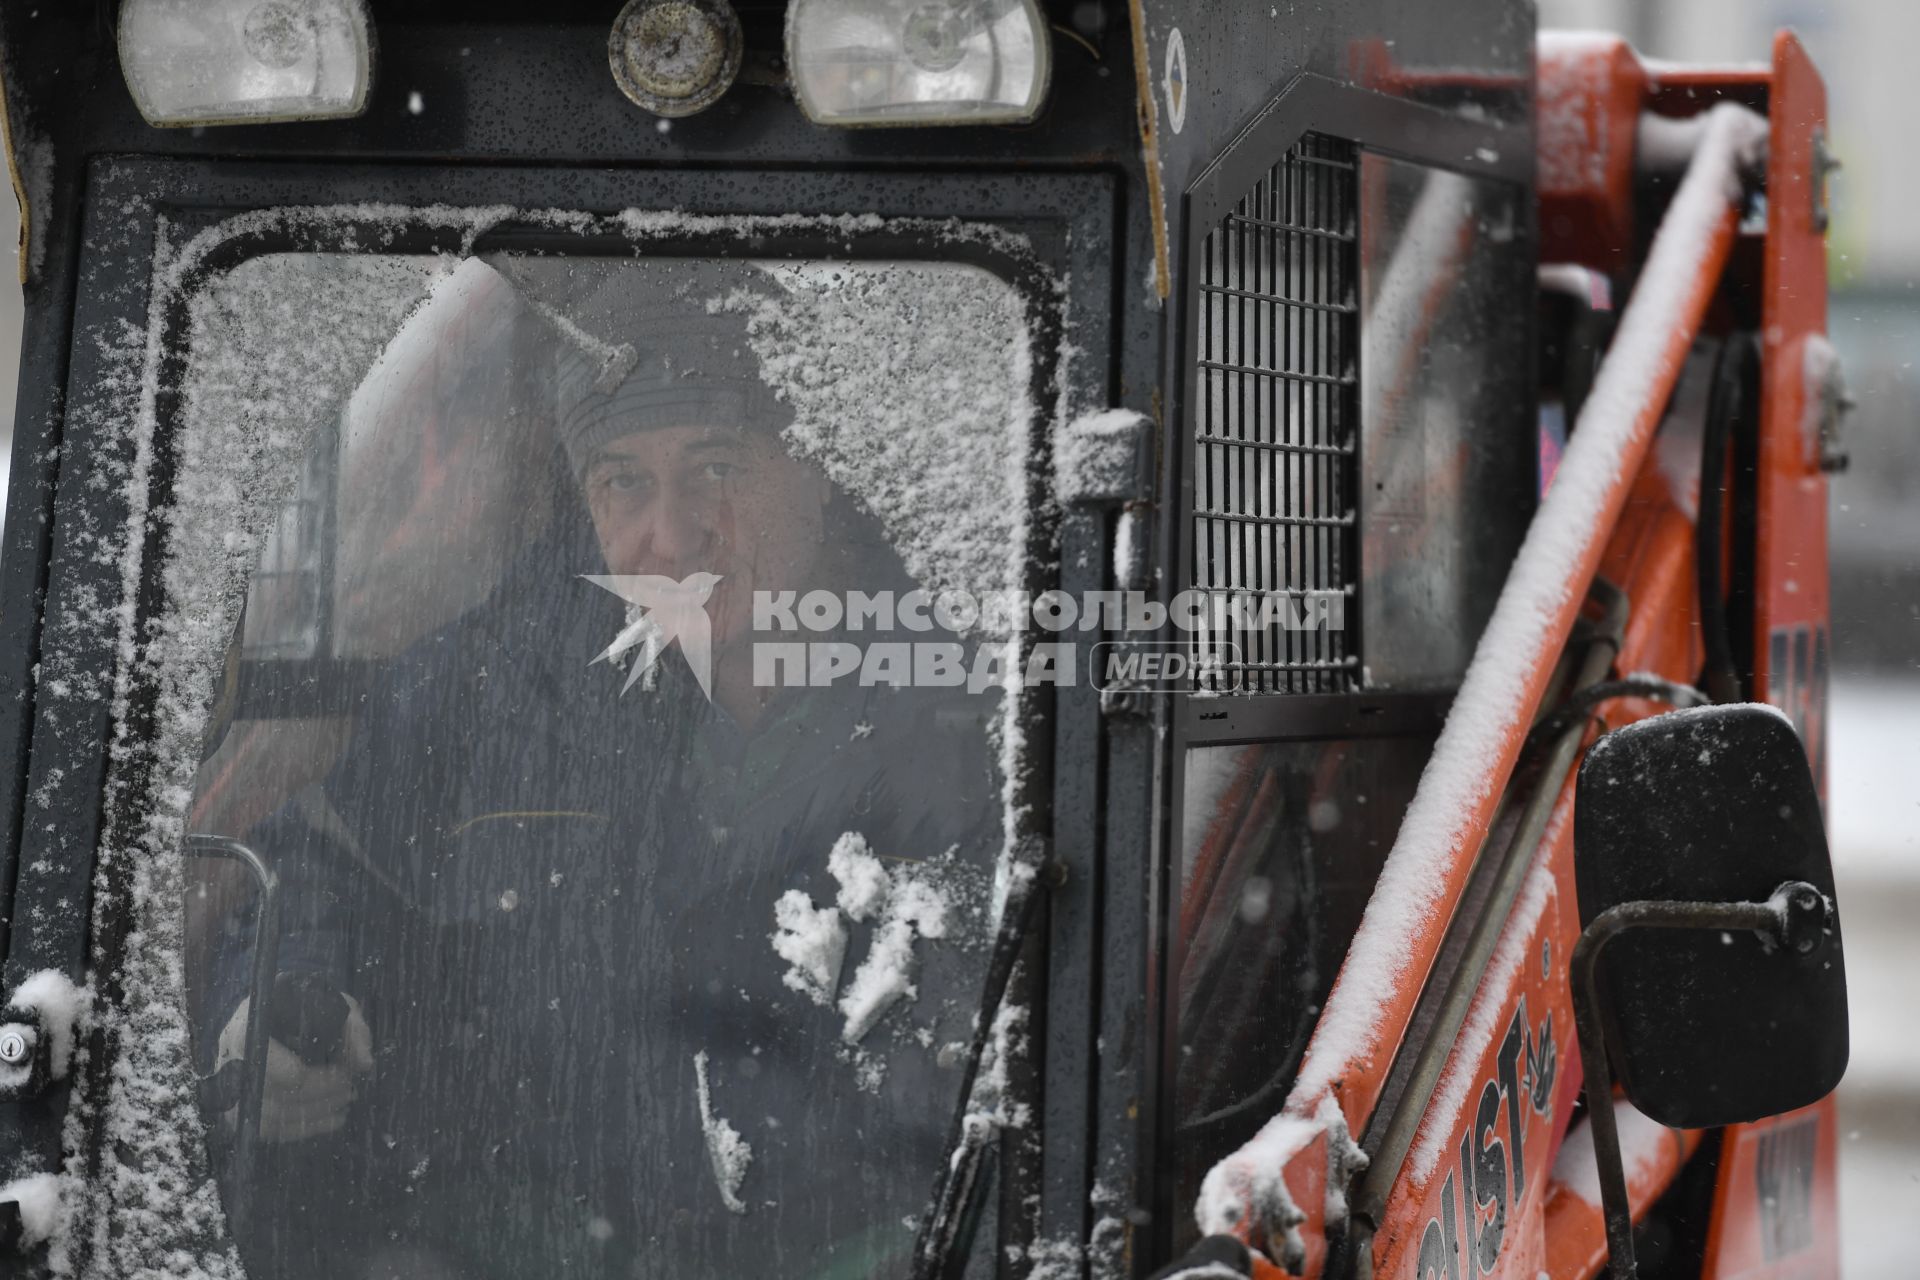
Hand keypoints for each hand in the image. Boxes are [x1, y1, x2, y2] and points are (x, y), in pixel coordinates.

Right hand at [215, 991, 372, 1143]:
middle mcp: (230, 1060)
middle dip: (322, 1096)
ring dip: (316, 1114)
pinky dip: (304, 1128)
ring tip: (346, 1100)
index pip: (279, 1068)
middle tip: (351, 1088)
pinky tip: (334, 1117)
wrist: (274, 1010)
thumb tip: (365, 1064)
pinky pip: (268, 1129)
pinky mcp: (238, 1107)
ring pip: (273, 1118)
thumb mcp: (334, 1003)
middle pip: (277, 1095)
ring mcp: (230, 1086)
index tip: (345, 1071)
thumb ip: (353, 1030)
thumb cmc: (305, 1003)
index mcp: (250, 1027)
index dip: (319, 1077)